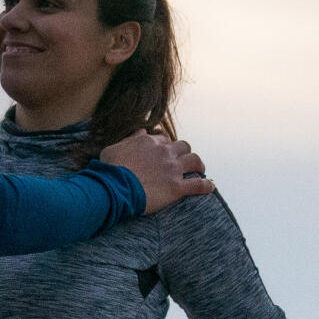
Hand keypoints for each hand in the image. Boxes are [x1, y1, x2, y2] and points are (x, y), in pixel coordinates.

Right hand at [98, 131, 212, 214]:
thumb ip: (130, 139)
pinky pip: (198, 184)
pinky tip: (210, 187)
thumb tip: (141, 131)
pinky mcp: (177, 187)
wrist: (114, 188)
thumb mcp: (114, 148)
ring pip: (194, 161)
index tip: (164, 153)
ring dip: (198, 165)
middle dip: (184, 152)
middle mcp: (164, 152)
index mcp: (149, 142)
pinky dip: (206, 185)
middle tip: (183, 161)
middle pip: (183, 147)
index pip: (163, 140)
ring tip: (199, 170)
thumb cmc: (109, 170)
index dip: (165, 146)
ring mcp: (172, 169)